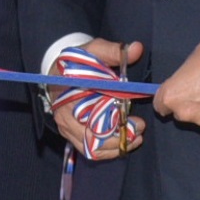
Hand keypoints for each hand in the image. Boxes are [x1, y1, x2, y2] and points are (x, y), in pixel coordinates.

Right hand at [50, 37, 143, 159]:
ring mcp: (67, 129)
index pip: (93, 121)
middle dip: (120, 139)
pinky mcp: (72, 134)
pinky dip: (108, 150)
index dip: (117, 126)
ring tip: (135, 139)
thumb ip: (113, 51)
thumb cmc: (76, 61)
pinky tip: (123, 143)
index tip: (137, 121)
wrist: (58, 70)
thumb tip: (136, 48)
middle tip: (140, 131)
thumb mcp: (93, 51)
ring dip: (116, 148)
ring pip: (93, 149)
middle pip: (94, 140)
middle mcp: (65, 118)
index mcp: (68, 98)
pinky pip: (90, 150)